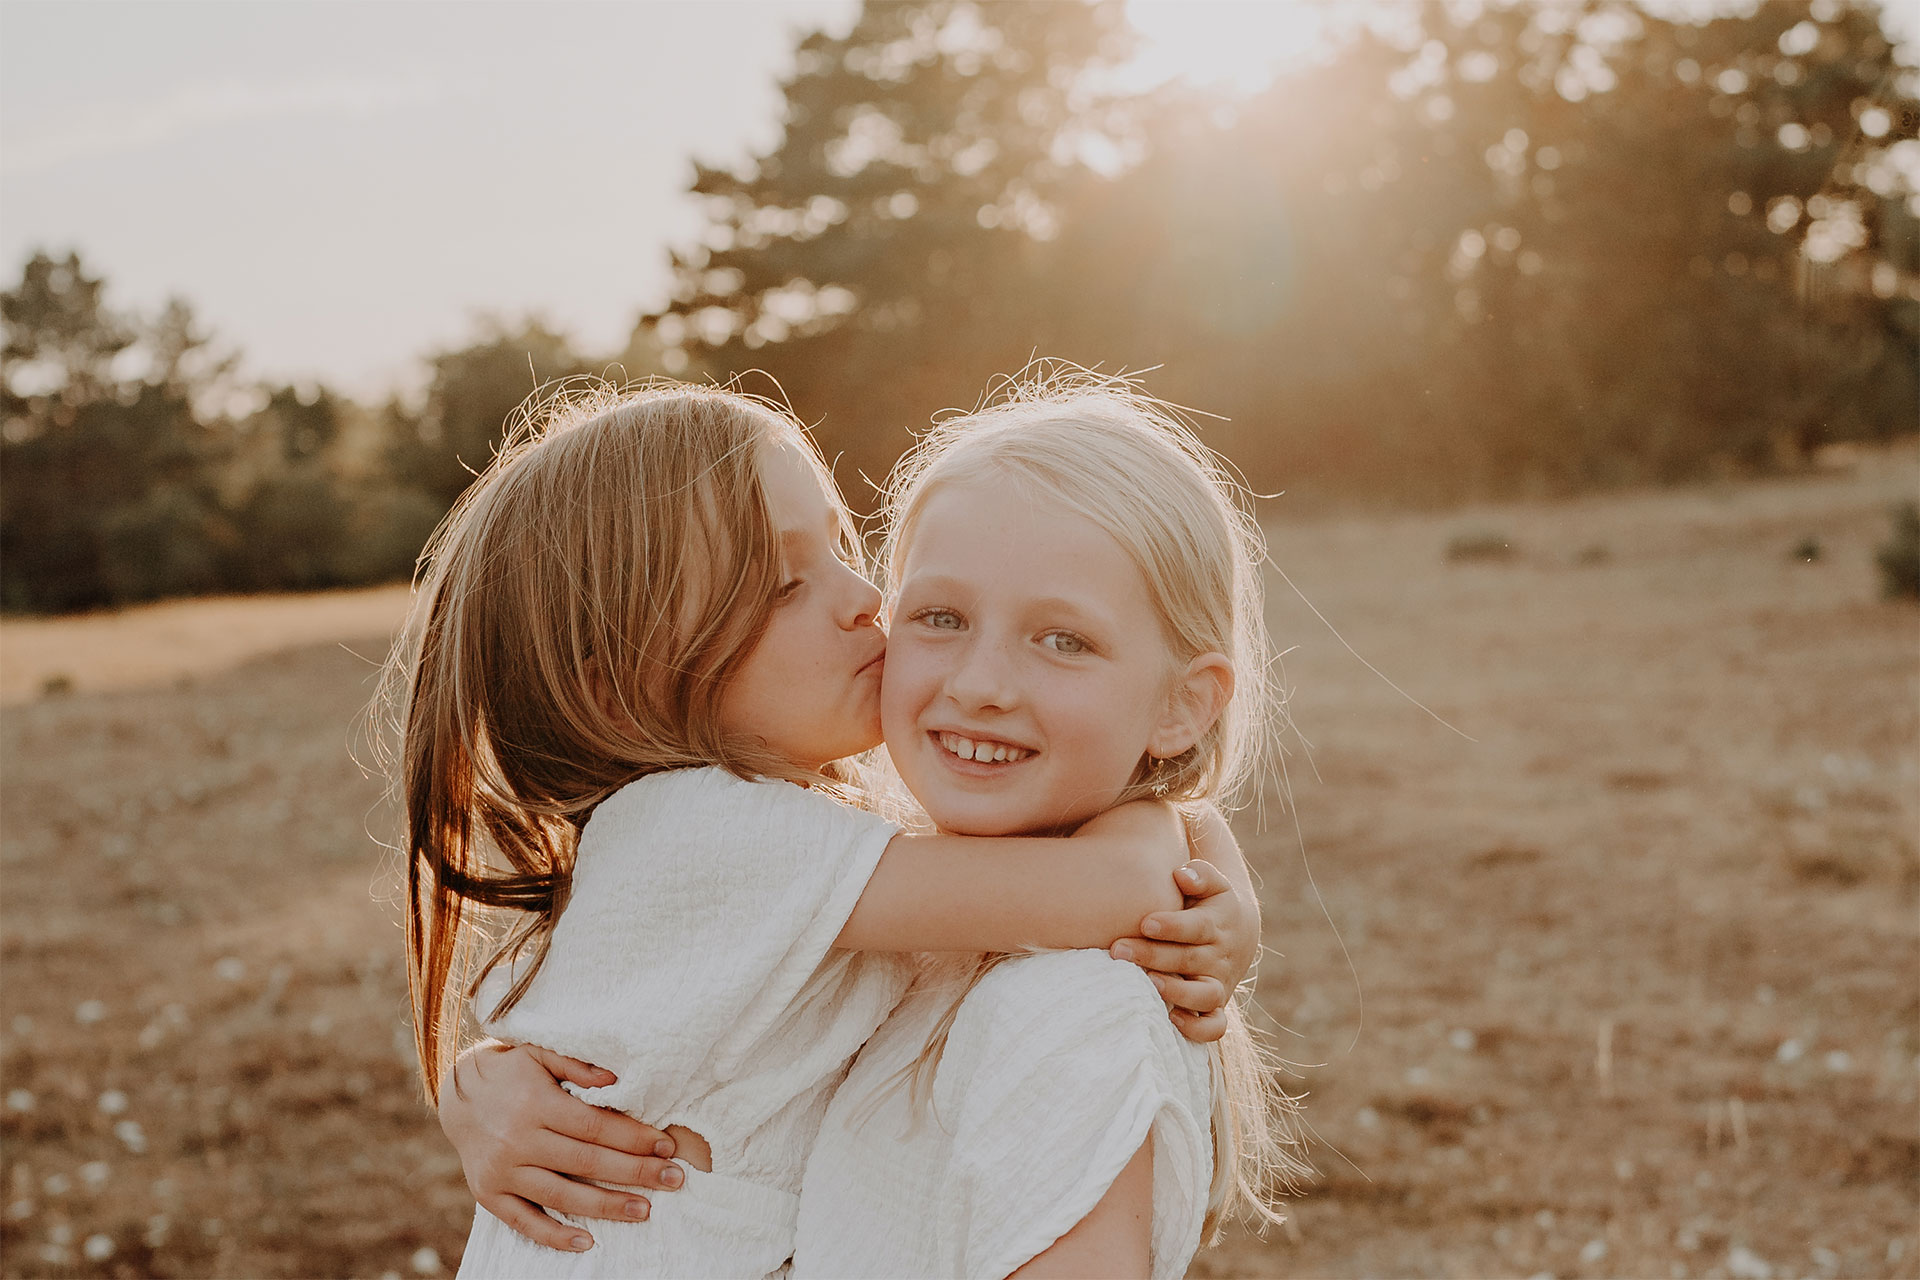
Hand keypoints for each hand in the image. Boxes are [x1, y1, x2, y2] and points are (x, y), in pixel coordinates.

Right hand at [439, 1042, 681, 1251]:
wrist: (456, 1094)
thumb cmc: (511, 1072)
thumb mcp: (540, 1053)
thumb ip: (577, 1065)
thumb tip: (616, 1079)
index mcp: (535, 1104)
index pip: (595, 1126)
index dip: (634, 1138)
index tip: (667, 1145)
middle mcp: (518, 1140)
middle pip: (586, 1163)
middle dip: (635, 1173)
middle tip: (674, 1179)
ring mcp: (502, 1171)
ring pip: (562, 1196)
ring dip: (606, 1206)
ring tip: (644, 1211)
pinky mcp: (489, 1195)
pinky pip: (524, 1222)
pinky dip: (555, 1236)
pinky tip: (587, 1242)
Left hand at [1110, 809, 1261, 1045]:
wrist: (1237, 931)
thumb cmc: (1208, 901)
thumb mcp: (1212, 883)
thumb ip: (1200, 874)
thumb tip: (1181, 874)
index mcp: (1217, 923)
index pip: (1197, 926)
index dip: (1173, 926)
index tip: (1145, 922)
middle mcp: (1219, 956)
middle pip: (1189, 959)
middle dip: (1153, 956)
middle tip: (1118, 950)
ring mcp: (1219, 983)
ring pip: (1205, 996)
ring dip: (1177, 992)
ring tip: (1146, 984)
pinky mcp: (1216, 1006)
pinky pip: (1214, 1026)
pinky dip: (1197, 1029)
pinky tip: (1170, 1018)